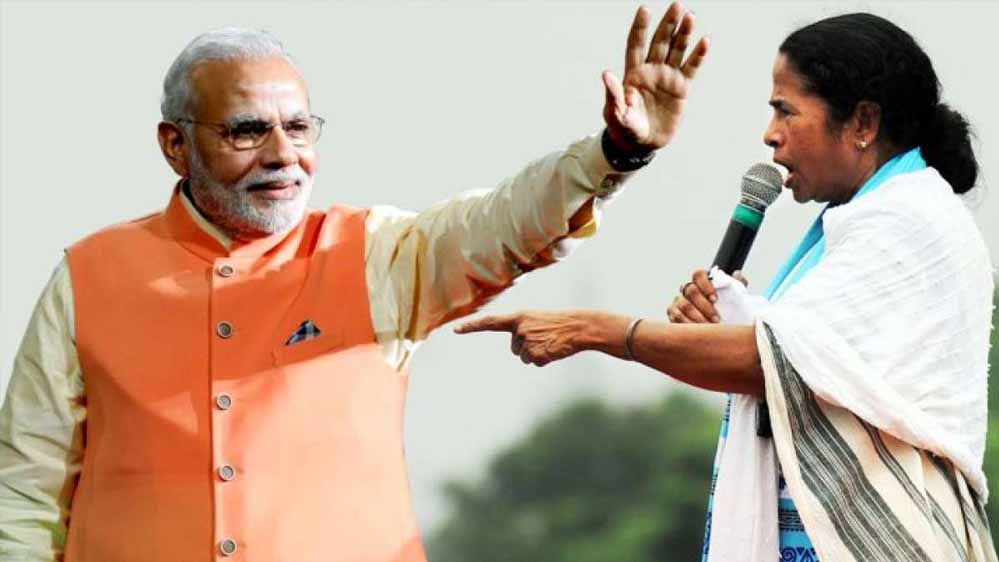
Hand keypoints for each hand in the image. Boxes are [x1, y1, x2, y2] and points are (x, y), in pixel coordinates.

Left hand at [455, 310, 620, 366]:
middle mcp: (519, 329)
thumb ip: (522, 330)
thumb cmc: (558, 323)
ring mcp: (528, 342)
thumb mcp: (537, 320)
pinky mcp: (537, 354)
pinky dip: (544, 360)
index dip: (472, 326)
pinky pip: (535, 363)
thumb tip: (519, 352)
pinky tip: (554, 350)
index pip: (490, 322)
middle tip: (545, 337)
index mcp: (518, 317)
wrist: (579, 326)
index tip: (455, 330)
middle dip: (527, 347)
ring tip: (551, 342)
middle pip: (515, 349)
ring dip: (537, 353)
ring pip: (524, 357)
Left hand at [603, 2, 708, 152]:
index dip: (640, 27)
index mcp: (633, 73)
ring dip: (683, 34)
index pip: (636, 45)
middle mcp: (651, 70)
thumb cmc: (624, 129)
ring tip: (690, 16)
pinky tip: (705, 41)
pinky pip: (691, 68)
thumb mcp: (616, 113)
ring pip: (677, 50)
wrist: (642, 144)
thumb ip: (612, 94)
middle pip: (660, 42)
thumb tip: (606, 74)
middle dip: (668, 24)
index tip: (645, 9)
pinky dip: (698, 55)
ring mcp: (667, 77)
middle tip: (676, 5)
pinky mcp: (681, 88)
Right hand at [667, 269, 746, 322]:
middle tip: (716, 318)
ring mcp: (678, 300)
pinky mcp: (673, 312)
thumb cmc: (724, 308)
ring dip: (697, 317)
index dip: (706, 285)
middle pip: (691, 291)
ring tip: (710, 327)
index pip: (699, 275)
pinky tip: (698, 331)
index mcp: (701, 280)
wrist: (715, 324)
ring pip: (684, 305)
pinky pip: (676, 316)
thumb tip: (737, 275)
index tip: (715, 299)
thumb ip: (737, 284)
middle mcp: (687, 288)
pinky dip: (688, 324)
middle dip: (704, 306)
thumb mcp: (734, 296)